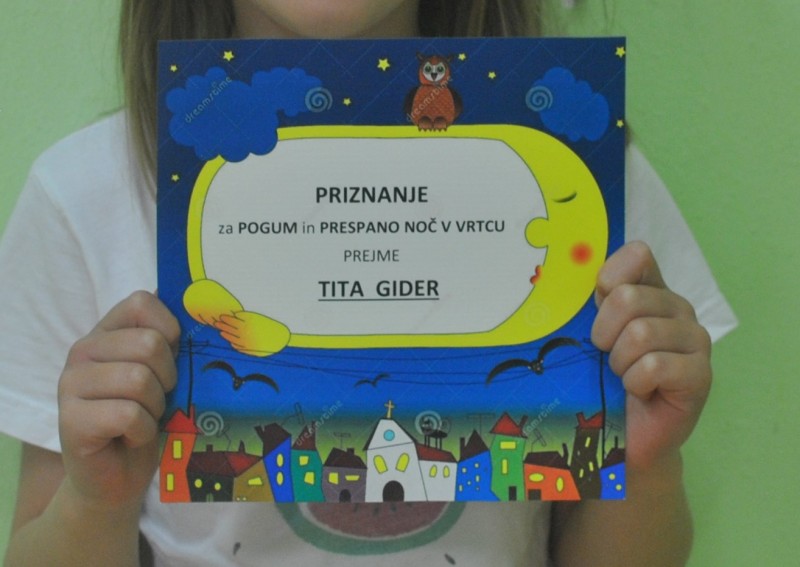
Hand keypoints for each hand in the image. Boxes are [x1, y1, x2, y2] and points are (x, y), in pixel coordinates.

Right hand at [57, 291, 179, 509]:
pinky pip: (128, 415)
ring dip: (154, 407)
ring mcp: (70, 384)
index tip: (169, 361)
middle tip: (156, 400)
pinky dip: (142, 431)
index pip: (142, 302)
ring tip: (143, 419)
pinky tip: (130, 437)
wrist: (117, 477)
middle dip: (167, 378)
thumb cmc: (147, 419)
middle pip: (149, 344)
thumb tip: (204, 312)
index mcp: (106, 332)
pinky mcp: (70, 420)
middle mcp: (82, 351)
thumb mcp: (165, 374)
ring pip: (139, 379)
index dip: (169, 332)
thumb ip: (173, 343)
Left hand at [591, 241, 711, 471]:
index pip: (637, 255)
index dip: (608, 281)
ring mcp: (694, 339)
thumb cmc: (602, 380)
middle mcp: (676, 308)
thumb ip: (588, 303)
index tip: (598, 310)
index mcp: (650, 290)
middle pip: (628, 297)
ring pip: (640, 333)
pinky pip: (654, 366)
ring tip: (624, 376)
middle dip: (604, 333)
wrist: (623, 436)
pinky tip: (641, 392)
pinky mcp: (701, 374)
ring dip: (619, 362)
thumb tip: (567, 268)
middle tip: (607, 356)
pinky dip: (635, 383)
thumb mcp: (588, 334)